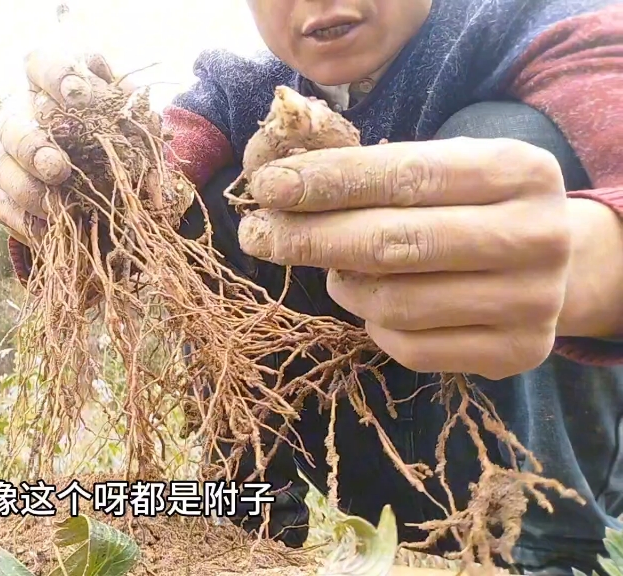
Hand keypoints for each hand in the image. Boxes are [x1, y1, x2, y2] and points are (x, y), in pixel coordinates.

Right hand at [0, 52, 138, 248]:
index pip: (40, 65)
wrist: (91, 175)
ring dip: (27, 190)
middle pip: (14, 127)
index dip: (55, 76)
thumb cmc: (108, 133)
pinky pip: (0, 206)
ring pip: (2, 169)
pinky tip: (47, 230)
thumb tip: (136, 112)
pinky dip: (23, 221)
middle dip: (34, 148)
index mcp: (46, 83)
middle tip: (57, 168)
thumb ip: (128, 107)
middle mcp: (17, 113)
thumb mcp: (123, 114)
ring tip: (55, 208)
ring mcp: (1, 151)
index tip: (78, 94)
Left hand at [236, 137, 571, 379]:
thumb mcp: (447, 169)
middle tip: (258, 233)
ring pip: (394, 303)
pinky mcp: (515, 353)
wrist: (556, 264)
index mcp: (518, 171)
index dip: (327, 182)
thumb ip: (378, 174)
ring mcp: (531, 301)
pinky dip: (373, 325)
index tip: (267, 187)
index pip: (404, 176)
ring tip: (333, 269)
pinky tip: (374, 303)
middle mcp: (536, 235)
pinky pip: (410, 347)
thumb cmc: (473, 206)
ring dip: (342, 285)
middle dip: (310, 237)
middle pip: (393, 243)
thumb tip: (279, 186)